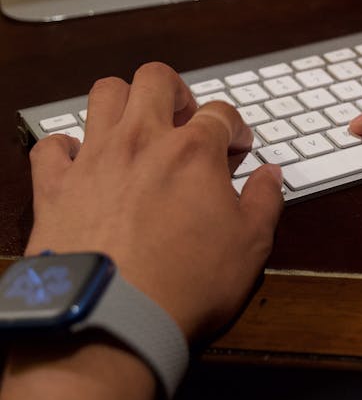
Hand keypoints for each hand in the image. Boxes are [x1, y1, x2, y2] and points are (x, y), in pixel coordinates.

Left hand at [25, 62, 283, 339]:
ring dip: (123, 103)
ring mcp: (94, 159)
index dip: (234, 127)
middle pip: (155, 80)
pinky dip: (66, 148)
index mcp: (193, 152)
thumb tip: (271, 176)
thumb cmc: (187, 286)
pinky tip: (81, 163)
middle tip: (185, 120)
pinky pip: (52, 146)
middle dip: (176, 92)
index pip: (220, 113)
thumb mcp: (250, 247)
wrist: (114, 319)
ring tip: (135, 129)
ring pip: (103, 94)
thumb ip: (265, 202)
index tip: (236, 147)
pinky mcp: (55, 186)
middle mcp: (141, 141)